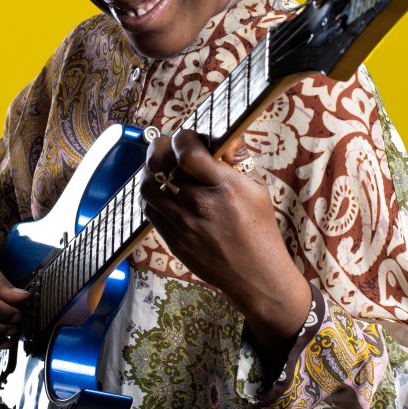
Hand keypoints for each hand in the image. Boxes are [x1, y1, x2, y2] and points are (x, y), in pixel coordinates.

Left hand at [139, 131, 311, 373]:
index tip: (187, 136)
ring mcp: (182, 224)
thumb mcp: (257, 188)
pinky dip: (152, 195)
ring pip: (148, 186)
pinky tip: (164, 192)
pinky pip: (149, 209)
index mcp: (223, 187)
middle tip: (167, 146)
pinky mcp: (172, 240)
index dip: (181, 137)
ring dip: (151, 172)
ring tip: (162, 168)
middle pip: (160, 165)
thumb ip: (238, 159)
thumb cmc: (259, 228)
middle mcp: (199, 204)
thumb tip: (225, 134)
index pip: (187, 152)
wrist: (255, 274)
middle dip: (159, 148)